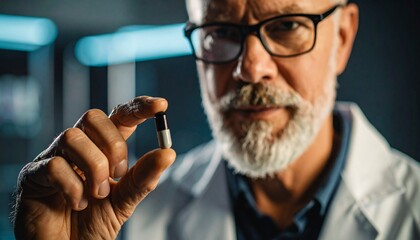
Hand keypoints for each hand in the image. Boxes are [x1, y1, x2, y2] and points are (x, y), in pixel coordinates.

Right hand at [13, 96, 175, 239]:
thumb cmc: (92, 223)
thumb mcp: (125, 200)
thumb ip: (143, 178)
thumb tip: (168, 153)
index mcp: (101, 148)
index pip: (119, 116)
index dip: (138, 107)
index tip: (161, 105)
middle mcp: (78, 147)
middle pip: (93, 117)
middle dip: (113, 145)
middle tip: (119, 174)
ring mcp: (53, 157)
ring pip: (73, 137)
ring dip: (94, 169)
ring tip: (98, 195)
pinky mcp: (33, 175)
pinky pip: (54, 165)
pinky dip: (74, 187)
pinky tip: (78, 203)